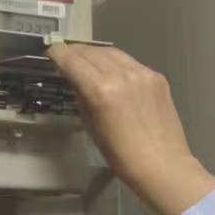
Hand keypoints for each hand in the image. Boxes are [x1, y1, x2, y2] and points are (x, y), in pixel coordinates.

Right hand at [46, 41, 214, 214]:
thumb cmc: (121, 154)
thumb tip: (75, 80)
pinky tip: (113, 72)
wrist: (162, 163)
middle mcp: (121, 74)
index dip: (58, 53)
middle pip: (91, 51)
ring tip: (88, 61)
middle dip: (76, 52)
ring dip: (96, 54)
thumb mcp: (91, 125)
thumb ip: (81, 96)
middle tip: (67, 56)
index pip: (72, 60)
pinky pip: (131, 62)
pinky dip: (117, 63)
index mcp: (100, 89)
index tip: (52, 52)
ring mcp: (142, 73)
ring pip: (111, 52)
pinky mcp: (157, 76)